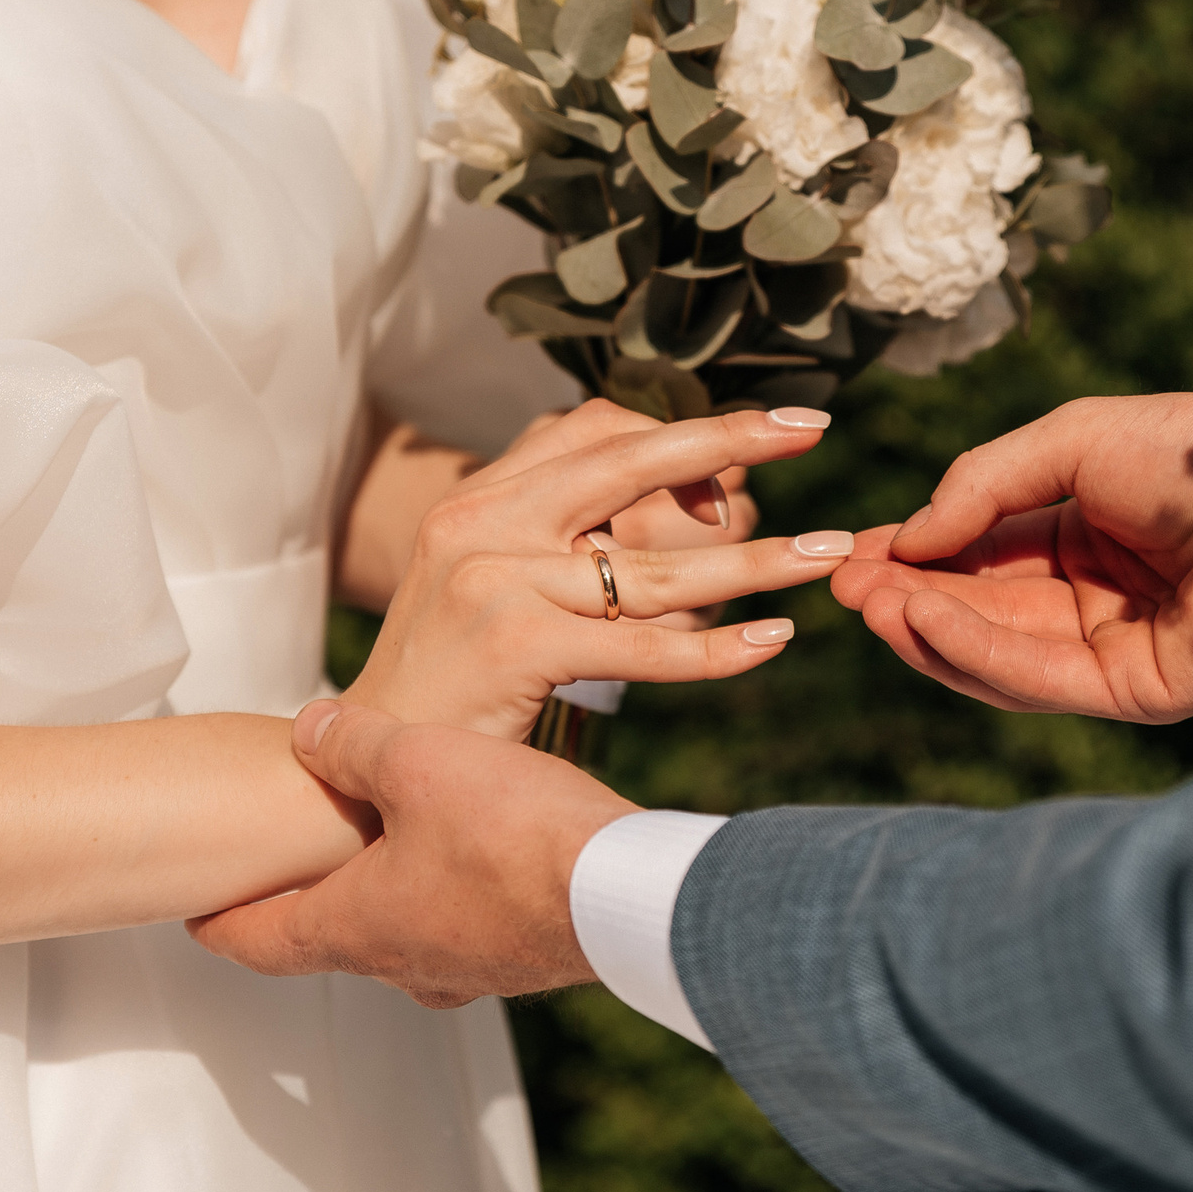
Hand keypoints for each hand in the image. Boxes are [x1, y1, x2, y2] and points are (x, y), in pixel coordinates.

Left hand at [188, 699, 628, 1006]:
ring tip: (372, 854)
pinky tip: (461, 858)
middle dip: (299, 906)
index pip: (260, 938)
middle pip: (326, 940)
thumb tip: (307, 732)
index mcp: (356, 925)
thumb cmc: (515, 831)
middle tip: (276, 877)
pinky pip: (456, 929)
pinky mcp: (519, 958)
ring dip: (377, 899)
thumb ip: (352, 743)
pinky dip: (437, 899)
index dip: (219, 922)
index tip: (192, 917)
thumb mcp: (417, 760)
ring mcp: (465, 968)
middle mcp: (402, 963)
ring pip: (397, 935)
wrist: (627, 891)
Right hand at [346, 400, 850, 739]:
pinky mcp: (512, 645)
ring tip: (831, 554)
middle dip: (731, 441)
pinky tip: (773, 642)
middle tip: (812, 431)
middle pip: (629, 461)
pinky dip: (716, 647)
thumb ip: (570, 542)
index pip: (593, 428)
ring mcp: (494, 581)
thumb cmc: (453, 681)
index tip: (750, 447)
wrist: (362, 762)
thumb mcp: (496, 586)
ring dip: (757, 561)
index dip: (678, 435)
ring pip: (655, 566)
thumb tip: (696, 508)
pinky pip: (641, 643)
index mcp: (483, 496)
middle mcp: (482, 522)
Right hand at [834, 385, 1192, 722]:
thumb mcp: (1065, 443)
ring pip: (1001, 659)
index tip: (851, 557)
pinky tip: (927, 619)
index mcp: (1085, 539)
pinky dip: (977, 653)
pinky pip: (1043, 681)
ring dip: (930, 632)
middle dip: (910, 601)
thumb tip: (906, 541)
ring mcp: (1119, 652)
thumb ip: (980, 486)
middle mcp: (1097, 602)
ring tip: (874, 604)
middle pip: (981, 614)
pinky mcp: (1143, 694)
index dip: (915, 559)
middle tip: (845, 587)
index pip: (981, 561)